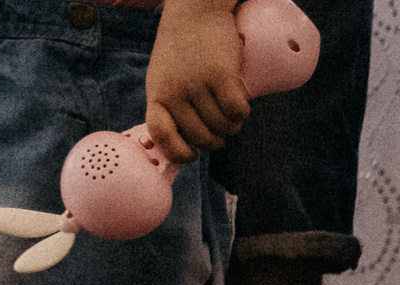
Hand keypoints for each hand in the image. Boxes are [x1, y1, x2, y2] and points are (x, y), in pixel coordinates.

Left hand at [146, 0, 248, 163]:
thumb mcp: (163, 75)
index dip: (178, 153)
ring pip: (221, 127)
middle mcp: (175, 91)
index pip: (161, 135)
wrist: (195, 9)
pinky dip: (242, 114)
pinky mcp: (221, 76)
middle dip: (216, 141)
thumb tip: (185, 143)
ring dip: (232, 127)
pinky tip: (241, 106)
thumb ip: (168, 104)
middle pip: (200, 137)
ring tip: (232, 116)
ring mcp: (197, 83)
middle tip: (222, 130)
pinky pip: (236, 112)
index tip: (192, 155)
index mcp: (157, 93)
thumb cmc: (181, 45)